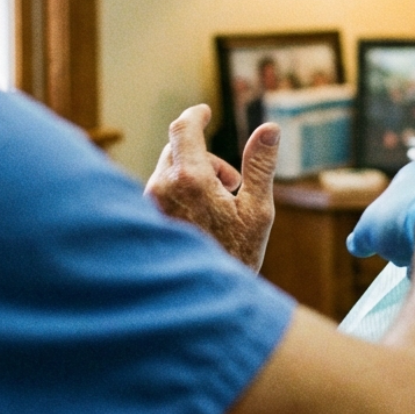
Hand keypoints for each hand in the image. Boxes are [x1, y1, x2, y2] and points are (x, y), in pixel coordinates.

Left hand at [148, 104, 277, 269]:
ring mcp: (148, 206)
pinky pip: (160, 192)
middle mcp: (161, 189)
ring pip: (168, 172)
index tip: (204, 112)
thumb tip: (269, 128)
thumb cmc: (236, 256)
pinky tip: (200, 220)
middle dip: (206, 158)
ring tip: (221, 206)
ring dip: (195, 176)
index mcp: (189, 180)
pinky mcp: (144, 221)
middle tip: (233, 184)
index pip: (183, 129)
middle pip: (177, 150)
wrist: (203, 302)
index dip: (195, 115)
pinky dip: (181, 193)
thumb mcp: (258, 211)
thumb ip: (261, 166)